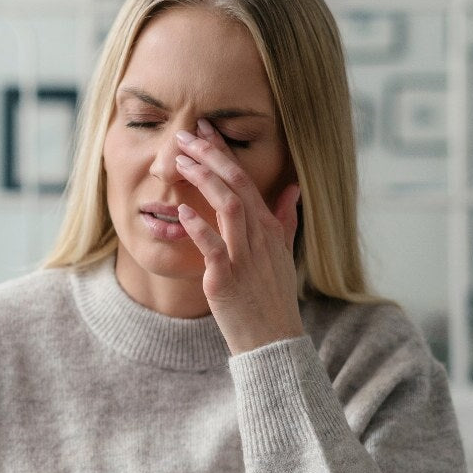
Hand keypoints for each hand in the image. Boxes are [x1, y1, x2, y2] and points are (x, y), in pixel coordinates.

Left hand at [174, 119, 303, 354]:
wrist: (272, 341)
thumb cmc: (273, 299)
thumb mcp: (284, 256)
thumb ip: (285, 220)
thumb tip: (292, 190)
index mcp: (270, 228)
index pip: (246, 180)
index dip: (224, 153)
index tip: (205, 130)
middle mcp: (260, 237)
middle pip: (237, 185)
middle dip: (211, 155)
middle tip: (186, 134)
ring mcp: (244, 257)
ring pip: (228, 207)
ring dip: (203, 180)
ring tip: (180, 161)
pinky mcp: (227, 280)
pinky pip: (213, 247)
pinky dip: (198, 227)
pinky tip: (181, 210)